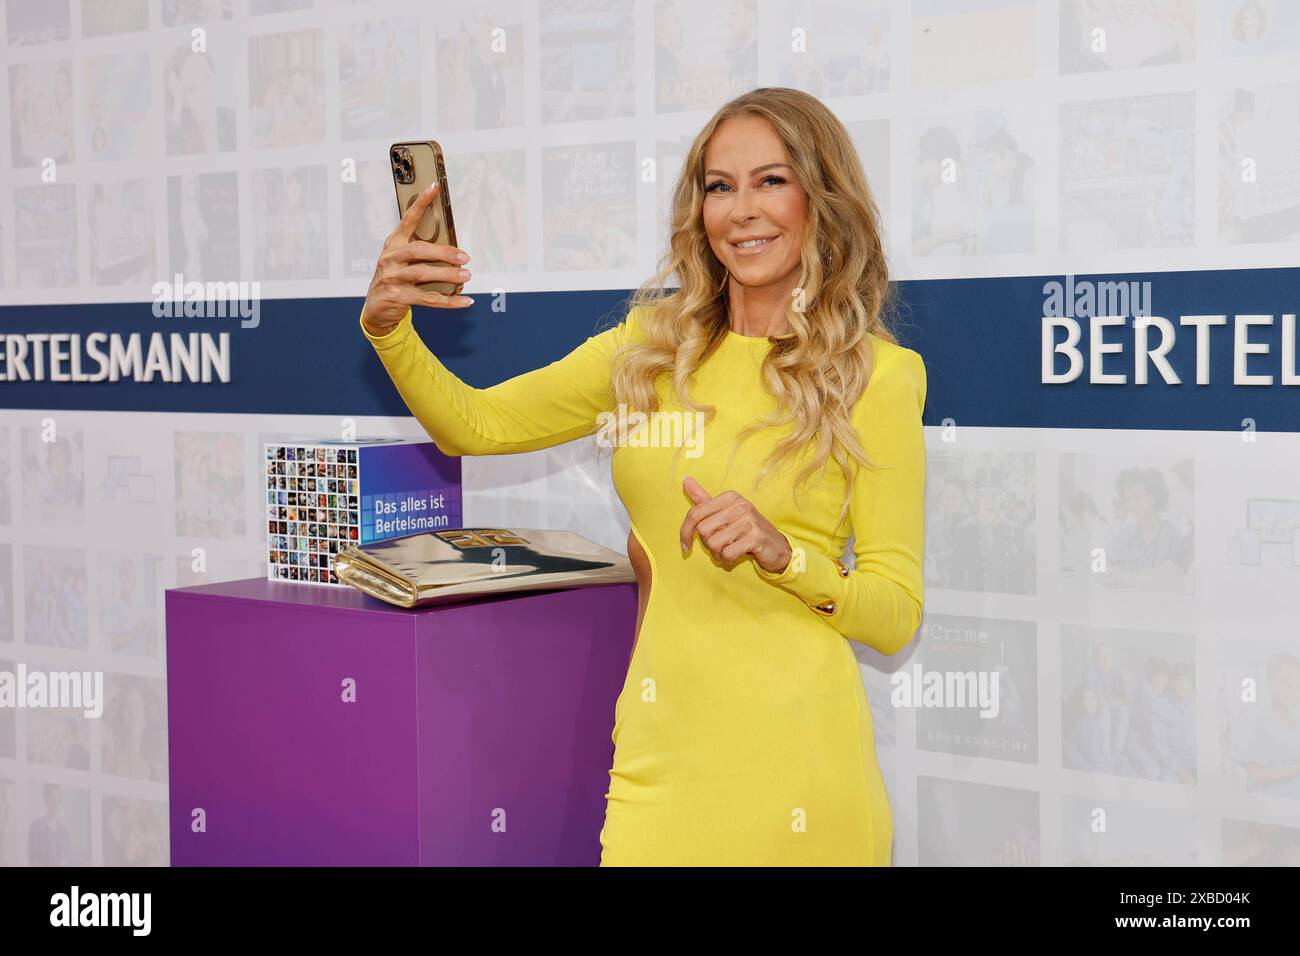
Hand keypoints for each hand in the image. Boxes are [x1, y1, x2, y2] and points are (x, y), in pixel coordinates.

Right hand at [361, 180, 472, 334]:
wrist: (376, 308)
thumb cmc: (394, 280)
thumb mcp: (402, 262)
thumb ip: (421, 253)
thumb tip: (454, 252)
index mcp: (393, 245)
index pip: (407, 220)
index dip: (420, 204)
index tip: (434, 188)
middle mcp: (390, 258)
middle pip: (418, 250)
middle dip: (444, 252)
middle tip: (464, 257)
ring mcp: (391, 278)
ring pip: (422, 274)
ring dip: (447, 275)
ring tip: (466, 275)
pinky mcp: (396, 297)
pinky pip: (428, 299)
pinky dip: (449, 301)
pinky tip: (465, 300)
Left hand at [678, 475, 792, 572]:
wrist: (776, 547)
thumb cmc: (745, 530)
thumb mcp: (724, 512)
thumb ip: (703, 499)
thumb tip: (685, 479)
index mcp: (729, 497)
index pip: (695, 513)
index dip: (685, 532)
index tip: (685, 546)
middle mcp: (739, 505)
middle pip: (703, 530)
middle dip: (707, 544)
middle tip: (721, 545)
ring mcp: (749, 520)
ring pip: (714, 543)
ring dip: (718, 554)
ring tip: (729, 550)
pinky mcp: (756, 537)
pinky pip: (728, 553)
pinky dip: (728, 560)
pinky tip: (736, 556)